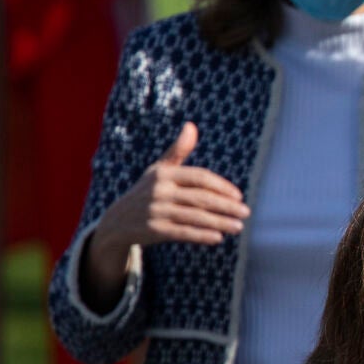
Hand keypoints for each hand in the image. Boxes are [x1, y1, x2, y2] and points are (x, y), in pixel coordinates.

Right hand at [79, 123, 248, 310]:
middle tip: (246, 212)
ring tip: (239, 227)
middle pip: (201, 198)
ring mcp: (156, 211)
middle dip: (226, 206)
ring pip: (195, 217)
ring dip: (220, 222)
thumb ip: (178, 150)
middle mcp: (159, 191)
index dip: (221, 186)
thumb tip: (191, 126)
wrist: (117, 221)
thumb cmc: (146, 191)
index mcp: (164, 174)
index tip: (238, 196)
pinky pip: (183, 233)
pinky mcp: (154, 230)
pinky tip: (218, 237)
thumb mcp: (159, 169)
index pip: (200, 177)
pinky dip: (201, 235)